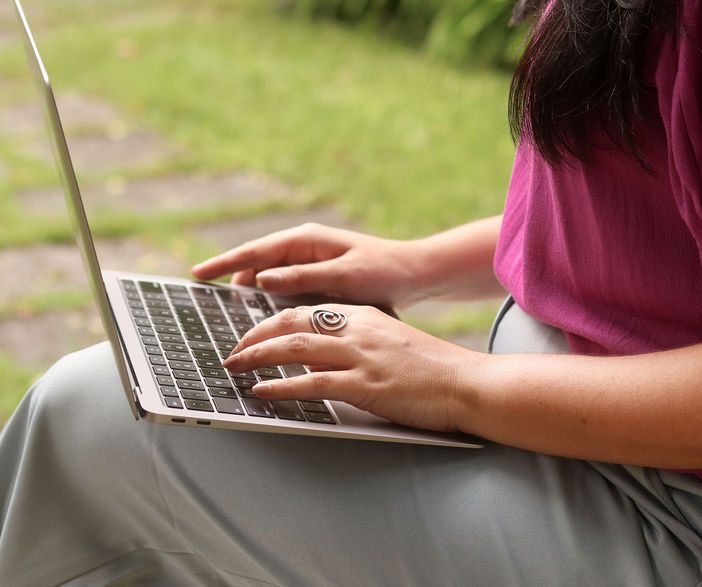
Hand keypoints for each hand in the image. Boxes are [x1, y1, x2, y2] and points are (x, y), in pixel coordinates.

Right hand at [191, 223, 425, 308]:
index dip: (224, 264)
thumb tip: (262, 279)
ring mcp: (310, 258)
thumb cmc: (383, 273)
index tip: (198, 273)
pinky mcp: (317, 273)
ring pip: (268, 272)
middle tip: (206, 294)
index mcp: (306, 240)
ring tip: (229, 308)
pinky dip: (268, 294)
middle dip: (230, 275)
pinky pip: (283, 282)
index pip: (254, 251)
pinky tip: (263, 312)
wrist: (415, 274)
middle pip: (256, 260)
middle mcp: (304, 245)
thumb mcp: (343, 277)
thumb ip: (303, 277)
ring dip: (249, 287)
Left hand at [223, 304, 479, 432]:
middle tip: (233, 350)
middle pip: (291, 322)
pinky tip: (262, 391)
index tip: (251, 334)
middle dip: (254, 335)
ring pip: (295, 346)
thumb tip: (313, 361)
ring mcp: (361, 356)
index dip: (272, 322)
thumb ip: (350, 348)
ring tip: (234, 366)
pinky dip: (281, 385)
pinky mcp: (366, 385)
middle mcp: (358, 329)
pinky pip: (312, 382)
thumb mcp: (387, 346)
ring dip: (257, 356)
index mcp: (363, 316)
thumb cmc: (431, 370)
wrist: (468, 384)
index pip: (305, 311)